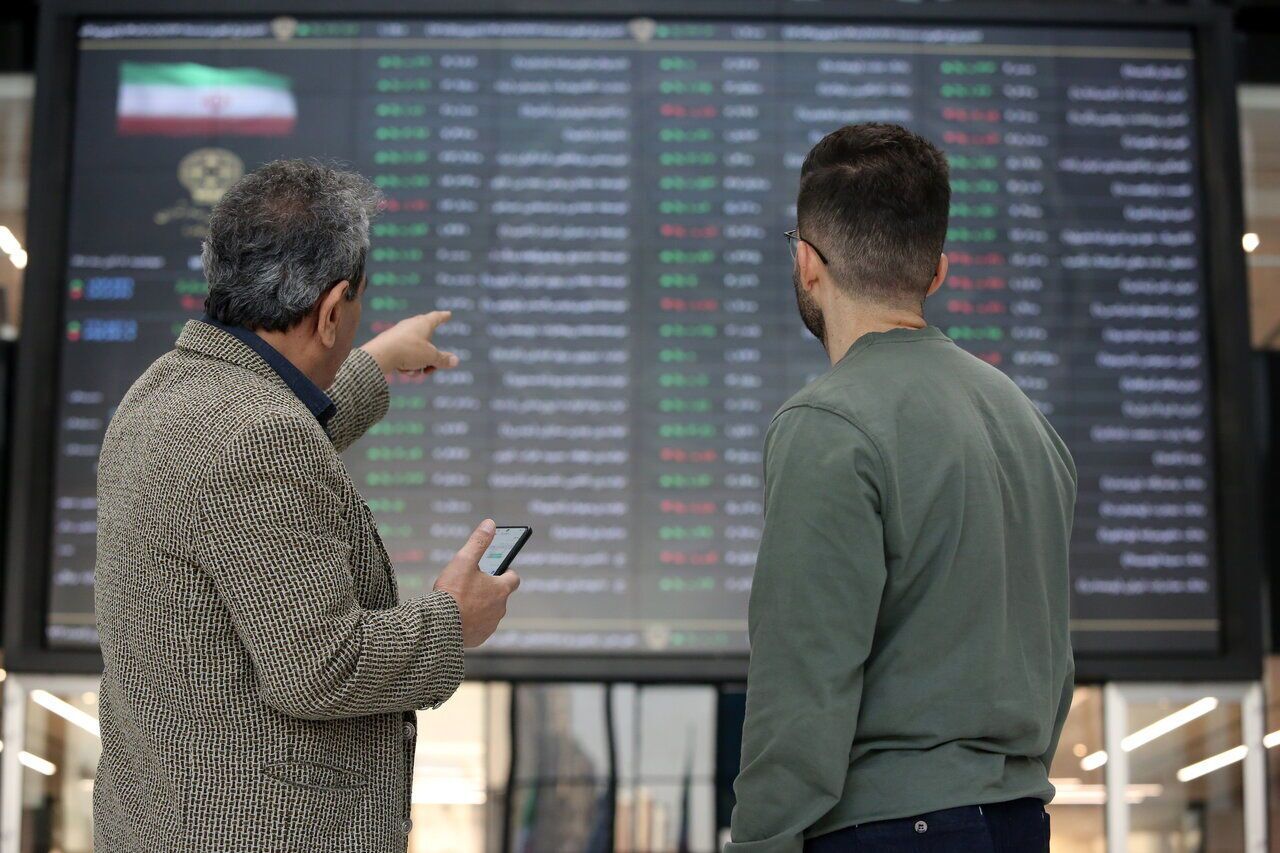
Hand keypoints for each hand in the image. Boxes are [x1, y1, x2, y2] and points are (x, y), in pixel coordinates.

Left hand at [361, 311, 459, 375]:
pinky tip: (403, 371)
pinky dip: (407, 365)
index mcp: (423, 323)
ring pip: (416, 352)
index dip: (444, 317)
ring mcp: (399, 335)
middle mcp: (411, 326)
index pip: (436, 317)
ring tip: (416, 371)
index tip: (448, 314)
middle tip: (432, 367)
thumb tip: (455, 361)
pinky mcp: (390, 344)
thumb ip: (443, 359)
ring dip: (419, 364)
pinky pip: (405, 356)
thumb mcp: (431, 357)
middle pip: (427, 340)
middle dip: (431, 357)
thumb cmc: (408, 351)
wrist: (380, 355)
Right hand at [432, 519, 520, 647]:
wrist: (438, 627)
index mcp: (501, 589)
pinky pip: (480, 628)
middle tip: (472, 585)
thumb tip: (490, 524)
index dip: (507, 572)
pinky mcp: (480, 638)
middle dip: (489, 590)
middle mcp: (500, 609)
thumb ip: (478, 542)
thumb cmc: (452, 592)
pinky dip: (473, 622)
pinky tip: (459, 618)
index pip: (514, 578)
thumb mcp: (464, 561)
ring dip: (481, 607)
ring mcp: (491, 625)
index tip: (498, 570)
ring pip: (490, 612)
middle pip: (500, 596)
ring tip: (463, 602)